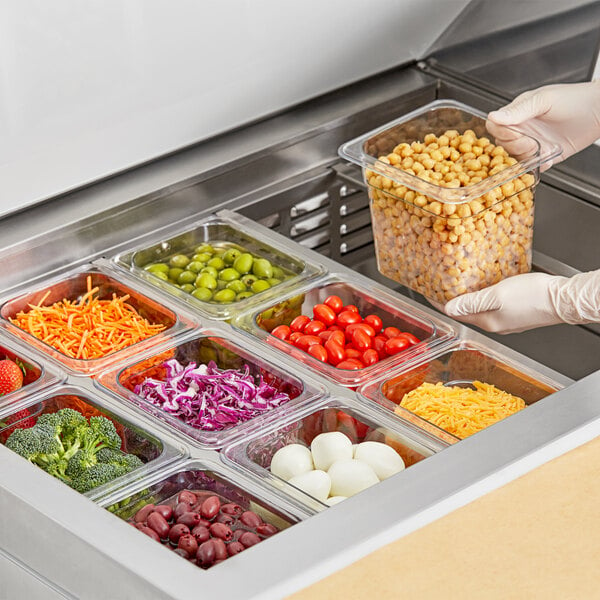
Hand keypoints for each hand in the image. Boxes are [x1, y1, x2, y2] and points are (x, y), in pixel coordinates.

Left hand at [443, 271, 599, 334]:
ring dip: (467, 297)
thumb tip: (449, 309)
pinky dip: (483, 296)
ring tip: (459, 283)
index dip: (439, 303)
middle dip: (452, 299)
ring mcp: (506, 321)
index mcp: (487, 321)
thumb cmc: (534, 297)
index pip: (455, 313)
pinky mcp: (516, 314)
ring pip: (479, 308)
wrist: (564, 300)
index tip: (428, 292)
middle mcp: (495, 324)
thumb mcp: (497, 295)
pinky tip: (485, 286)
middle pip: (465, 312)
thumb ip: (471, 302)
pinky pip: (492, 306)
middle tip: (441, 284)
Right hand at [486, 81, 599, 169]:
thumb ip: (518, 111)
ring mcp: (531, 142)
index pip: (494, 126)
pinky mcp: (542, 154)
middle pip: (502, 144)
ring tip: (543, 148)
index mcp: (518, 112)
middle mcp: (522, 128)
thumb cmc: (575, 100)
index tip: (516, 134)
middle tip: (532, 143)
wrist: (599, 112)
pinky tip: (548, 156)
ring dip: (526, 157)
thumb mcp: (544, 101)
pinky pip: (530, 165)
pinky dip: (537, 165)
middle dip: (516, 147)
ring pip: (514, 157)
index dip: (501, 133)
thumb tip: (493, 116)